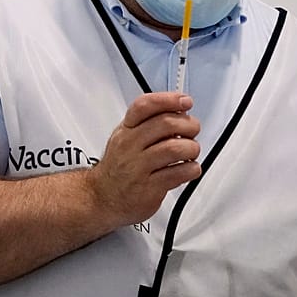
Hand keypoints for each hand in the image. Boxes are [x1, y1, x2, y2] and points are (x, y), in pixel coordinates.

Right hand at [86, 92, 201, 227]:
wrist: (104, 196)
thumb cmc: (120, 165)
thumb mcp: (126, 136)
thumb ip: (150, 123)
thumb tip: (180, 112)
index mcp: (126, 129)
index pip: (145, 106)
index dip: (168, 100)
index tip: (185, 101)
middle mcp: (130, 145)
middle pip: (165, 124)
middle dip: (189, 125)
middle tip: (192, 131)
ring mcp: (138, 167)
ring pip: (174, 148)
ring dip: (191, 148)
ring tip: (190, 152)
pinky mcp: (149, 188)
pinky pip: (178, 173)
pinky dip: (191, 169)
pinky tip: (189, 168)